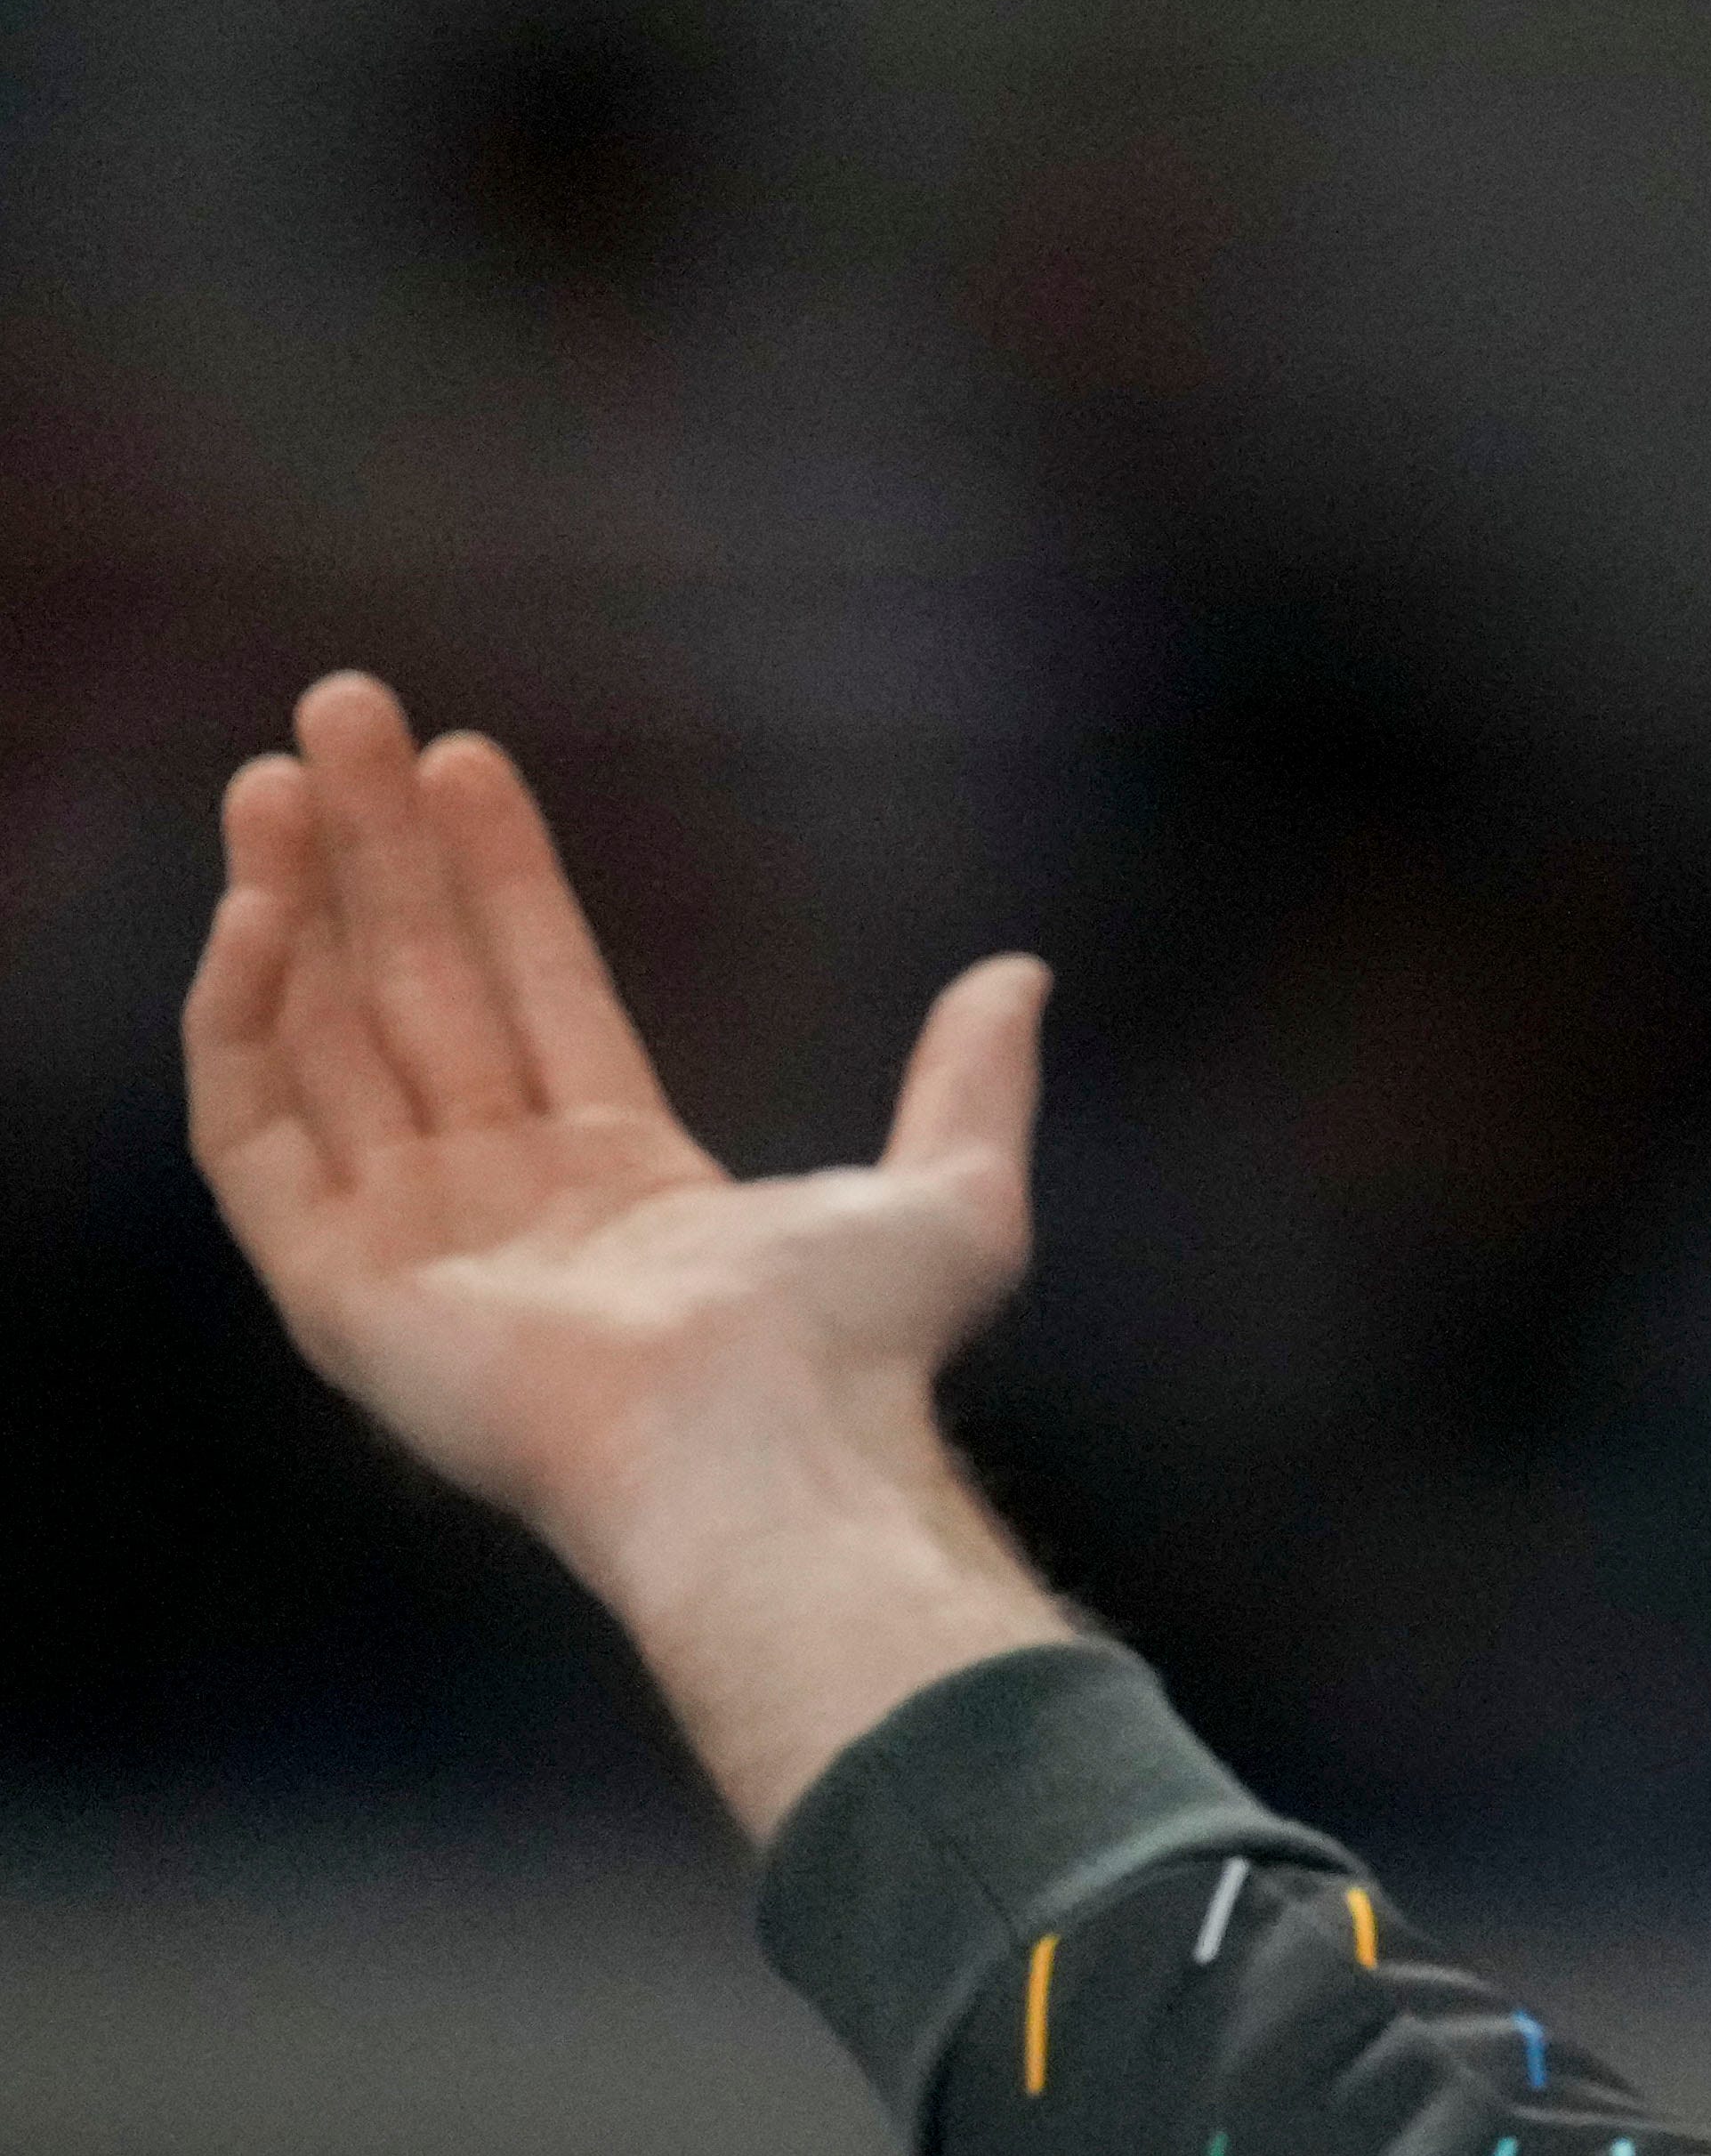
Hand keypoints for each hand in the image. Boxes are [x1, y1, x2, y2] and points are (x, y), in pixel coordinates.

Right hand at [181, 672, 1078, 1836]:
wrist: (769, 1445)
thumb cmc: (860, 1350)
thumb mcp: (957, 1195)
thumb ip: (974, 1084)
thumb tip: (1021, 975)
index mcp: (629, 1187)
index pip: (537, 993)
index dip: (500, 876)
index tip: (464, 758)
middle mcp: (508, 1210)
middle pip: (421, 992)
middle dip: (379, 853)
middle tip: (345, 709)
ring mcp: (413, 1250)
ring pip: (325, 1039)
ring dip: (293, 901)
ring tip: (279, 772)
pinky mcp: (335, 1286)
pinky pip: (255, 1128)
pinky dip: (244, 1018)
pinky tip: (260, 908)